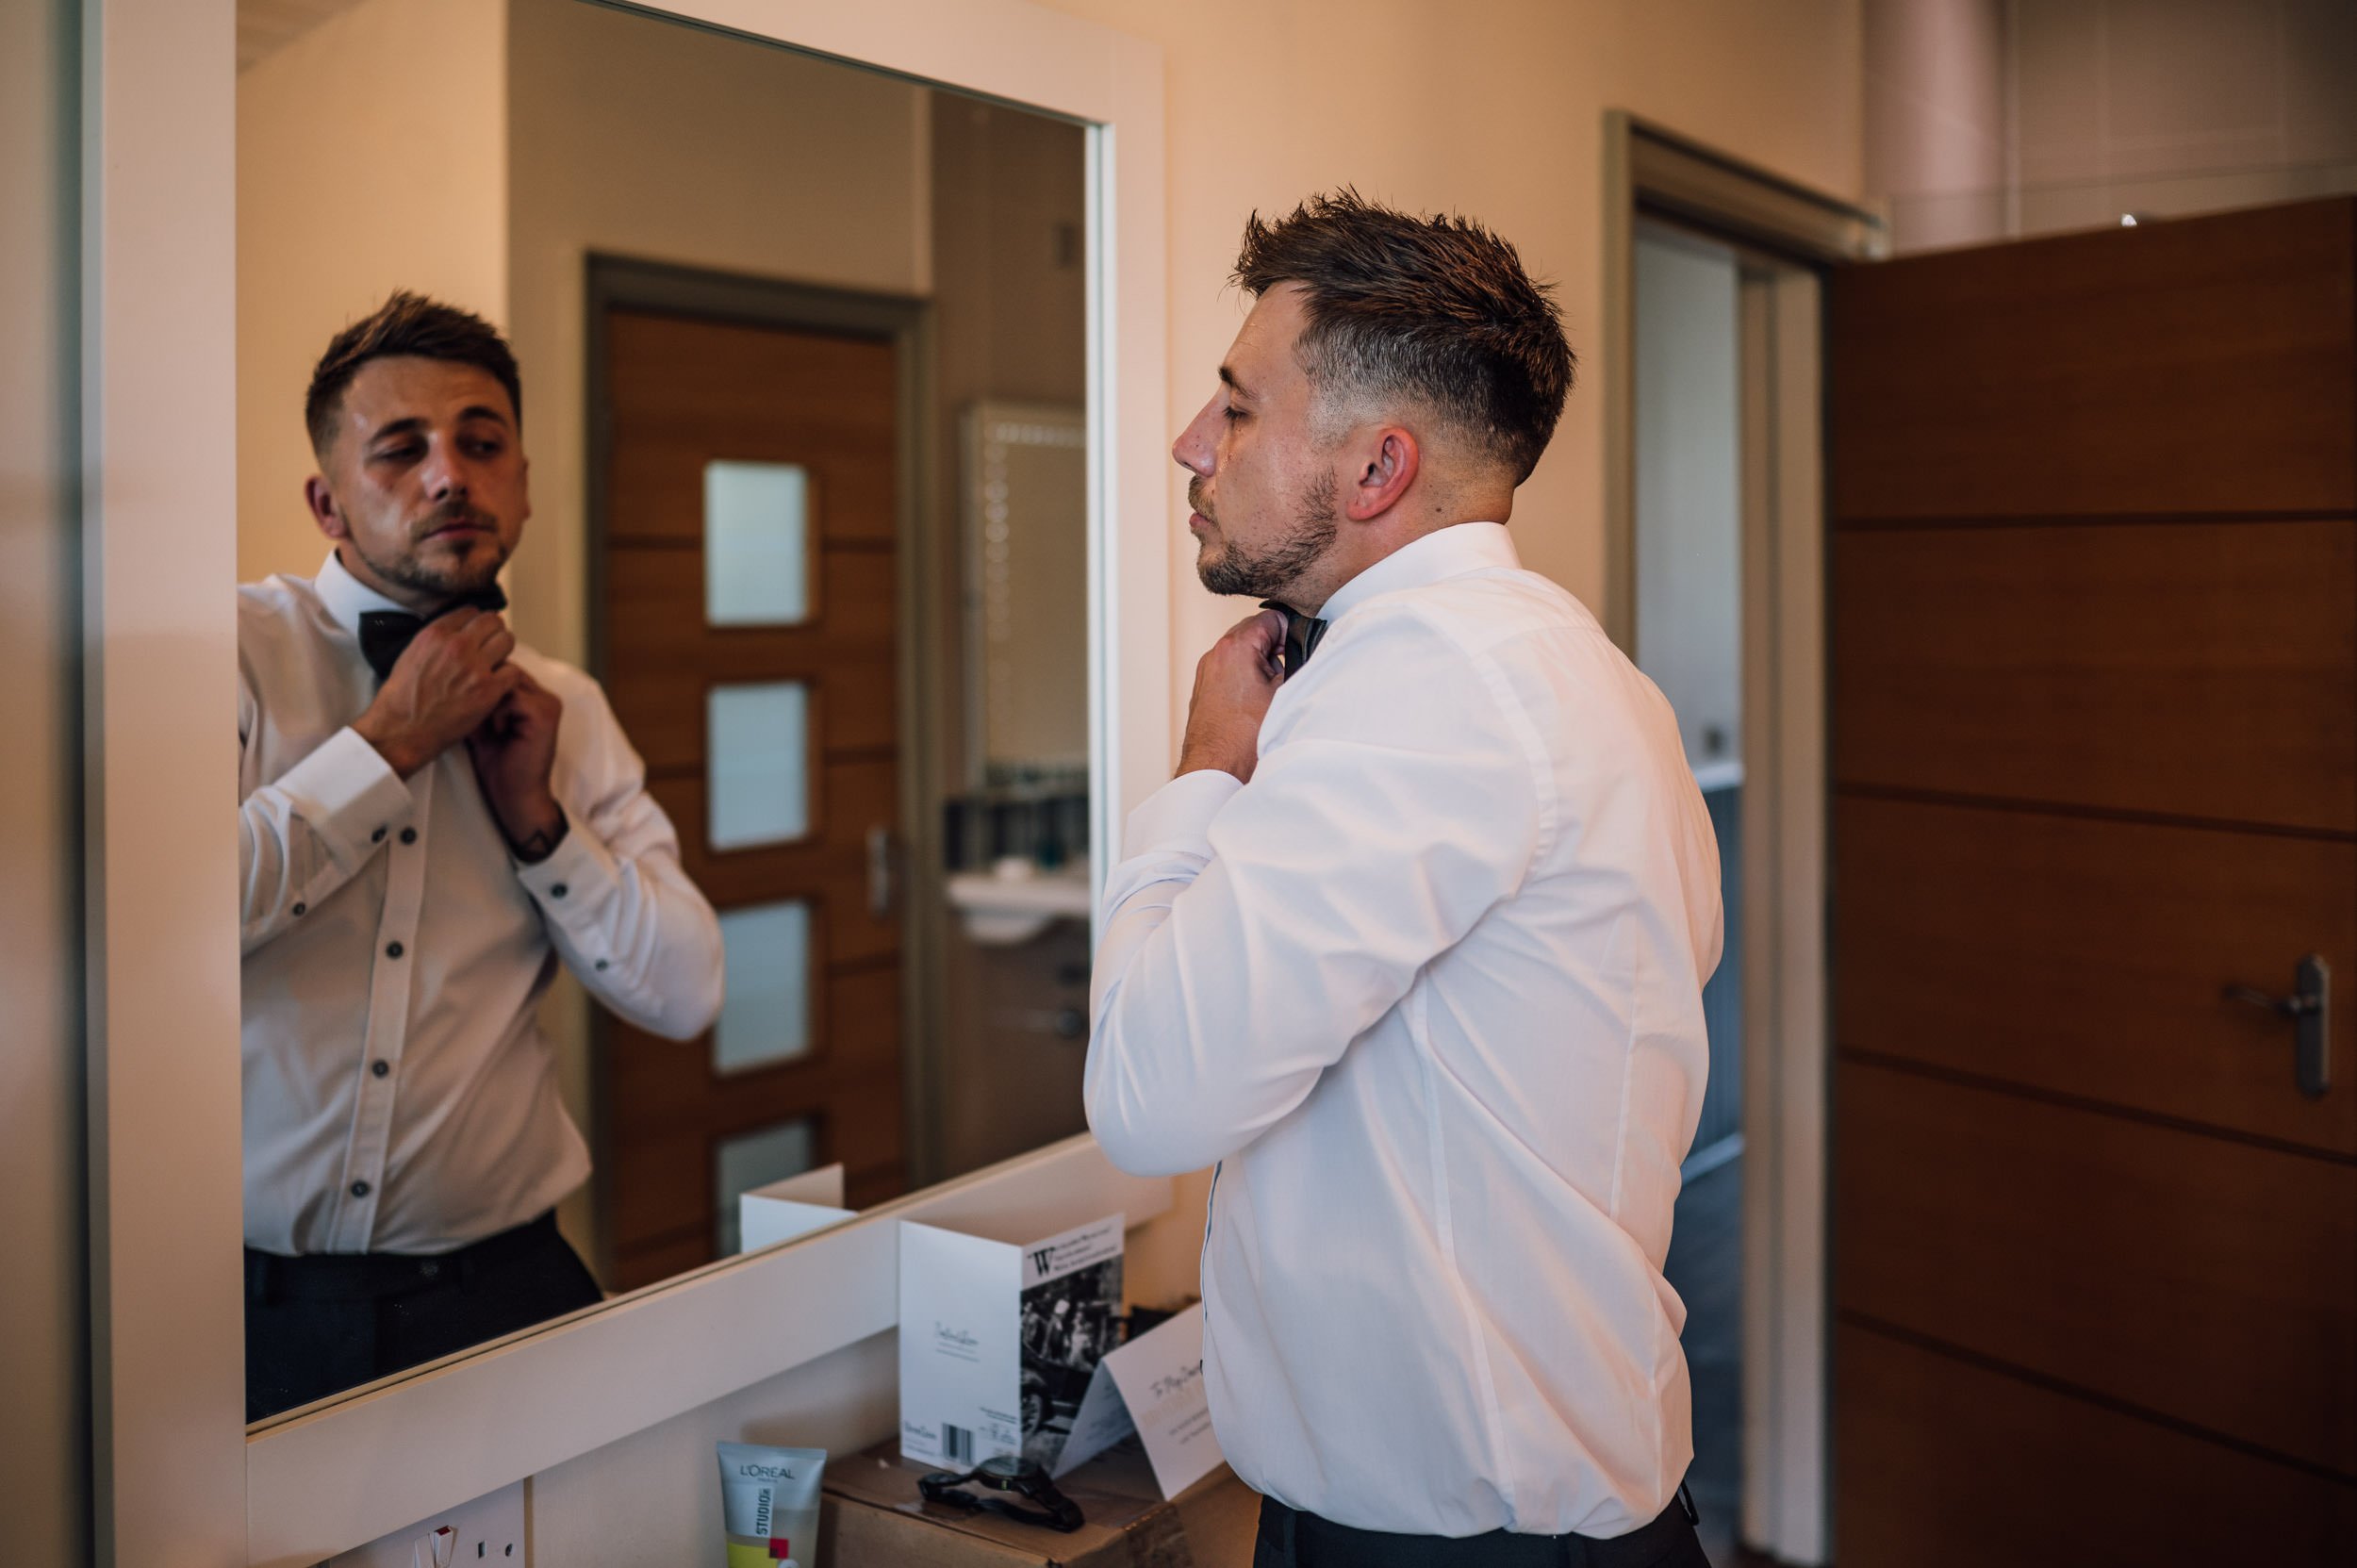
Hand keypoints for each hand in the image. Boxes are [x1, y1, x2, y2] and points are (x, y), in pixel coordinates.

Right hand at [352, 610, 520, 776]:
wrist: (402, 729)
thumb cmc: (402, 697)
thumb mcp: (411, 653)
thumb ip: (437, 638)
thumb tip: (457, 630)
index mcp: (435, 634)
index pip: (470, 611)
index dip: (475, 622)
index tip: (476, 632)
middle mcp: (457, 646)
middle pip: (492, 621)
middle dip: (493, 631)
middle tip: (491, 644)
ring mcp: (475, 668)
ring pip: (507, 640)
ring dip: (503, 649)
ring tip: (496, 661)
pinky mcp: (488, 690)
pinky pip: (513, 671)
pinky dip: (508, 676)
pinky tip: (498, 683)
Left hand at [466, 665, 566, 859]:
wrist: (514, 795)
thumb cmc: (498, 765)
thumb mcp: (482, 723)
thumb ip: (478, 699)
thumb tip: (453, 677)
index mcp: (533, 697)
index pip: (505, 669)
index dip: (482, 679)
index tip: (463, 694)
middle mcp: (545, 696)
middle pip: (508, 670)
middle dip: (484, 687)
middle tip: (472, 710)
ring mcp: (548, 704)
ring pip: (509, 679)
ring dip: (491, 699)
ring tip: (488, 724)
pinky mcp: (545, 715)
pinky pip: (513, 697)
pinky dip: (498, 712)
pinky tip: (497, 730)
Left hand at [1176, 609, 1285, 782]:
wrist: (1216, 771)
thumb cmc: (1245, 739)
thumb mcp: (1285, 694)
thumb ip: (1295, 664)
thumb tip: (1302, 655)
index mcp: (1235, 647)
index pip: (1270, 618)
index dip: (1289, 632)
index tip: (1297, 651)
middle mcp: (1215, 655)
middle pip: (1253, 634)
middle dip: (1275, 649)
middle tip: (1288, 673)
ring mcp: (1206, 673)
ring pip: (1241, 654)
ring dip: (1261, 666)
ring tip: (1272, 693)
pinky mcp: (1204, 691)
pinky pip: (1230, 673)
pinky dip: (1245, 680)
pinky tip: (1256, 705)